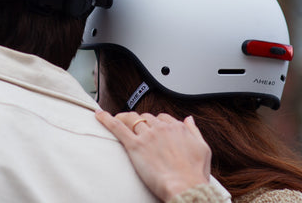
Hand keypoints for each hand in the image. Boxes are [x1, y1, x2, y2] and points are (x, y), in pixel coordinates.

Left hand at [96, 111, 210, 201]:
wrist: (185, 187)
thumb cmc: (195, 173)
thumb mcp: (203, 148)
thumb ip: (194, 130)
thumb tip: (188, 119)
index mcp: (177, 127)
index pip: (162, 118)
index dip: (156, 123)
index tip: (152, 130)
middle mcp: (162, 128)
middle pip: (146, 118)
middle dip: (141, 122)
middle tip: (135, 130)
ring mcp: (147, 135)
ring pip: (133, 119)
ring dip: (125, 119)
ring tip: (119, 120)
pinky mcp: (135, 146)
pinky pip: (118, 127)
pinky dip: (106, 119)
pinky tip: (99, 115)